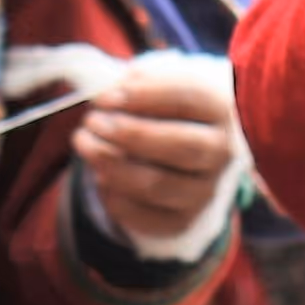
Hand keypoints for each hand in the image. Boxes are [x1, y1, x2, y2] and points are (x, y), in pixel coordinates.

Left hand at [76, 55, 243, 255]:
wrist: (183, 154)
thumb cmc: (166, 112)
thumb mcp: (159, 87)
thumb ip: (138, 84)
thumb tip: (111, 93)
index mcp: (221, 111)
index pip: (188, 99)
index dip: (142, 96)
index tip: (104, 98)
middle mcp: (220, 153)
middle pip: (180, 146)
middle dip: (128, 133)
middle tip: (92, 122)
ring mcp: (203, 191)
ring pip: (157, 184)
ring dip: (111, 163)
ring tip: (84, 143)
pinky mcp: (182, 221)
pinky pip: (143, 217)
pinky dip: (113, 196)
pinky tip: (100, 176)